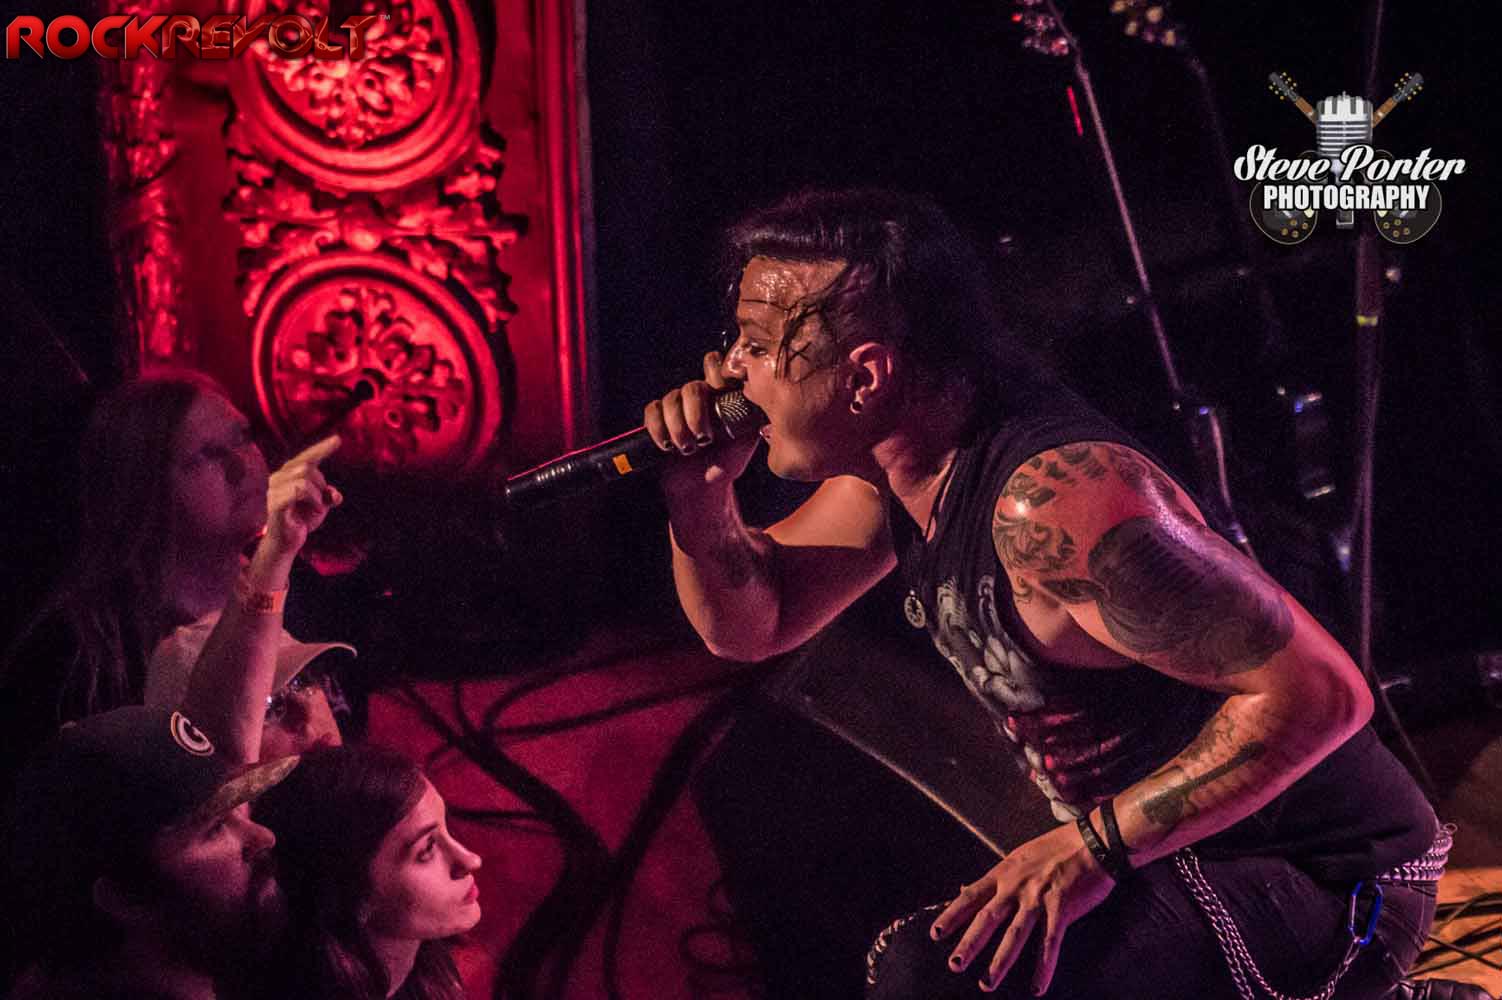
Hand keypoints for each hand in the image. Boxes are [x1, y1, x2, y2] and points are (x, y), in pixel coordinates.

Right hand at [256, 436, 342, 569]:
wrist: (288, 542)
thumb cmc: (302, 519)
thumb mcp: (321, 504)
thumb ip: (329, 495)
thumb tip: (335, 495)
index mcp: (289, 473)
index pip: (307, 456)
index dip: (322, 448)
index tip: (338, 439)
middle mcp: (278, 477)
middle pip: (308, 467)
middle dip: (321, 485)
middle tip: (320, 502)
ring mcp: (274, 489)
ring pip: (305, 479)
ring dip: (317, 495)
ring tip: (315, 509)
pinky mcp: (275, 502)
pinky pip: (298, 491)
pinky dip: (313, 500)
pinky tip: (315, 511)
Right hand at [643, 351, 760, 494]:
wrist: (701, 486)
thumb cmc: (726, 463)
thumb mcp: (744, 444)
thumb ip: (749, 424)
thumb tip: (757, 409)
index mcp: (721, 396)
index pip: (716, 368)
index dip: (716, 377)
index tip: (721, 397)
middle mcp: (699, 397)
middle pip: (692, 387)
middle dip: (695, 415)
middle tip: (703, 440)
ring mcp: (678, 406)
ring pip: (671, 400)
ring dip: (678, 427)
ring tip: (688, 449)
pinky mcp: (658, 418)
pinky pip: (653, 411)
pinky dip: (658, 429)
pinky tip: (667, 447)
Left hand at [930, 821, 1115, 994]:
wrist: (1093, 841)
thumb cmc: (1057, 848)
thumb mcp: (1018, 857)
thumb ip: (995, 878)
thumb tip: (965, 888)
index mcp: (1004, 872)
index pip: (971, 896)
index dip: (952, 915)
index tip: (936, 934)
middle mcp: (1017, 886)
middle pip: (987, 918)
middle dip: (969, 944)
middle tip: (955, 965)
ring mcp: (1039, 898)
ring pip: (1015, 934)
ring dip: (999, 962)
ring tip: (987, 984)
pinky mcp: (1062, 908)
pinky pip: (1050, 942)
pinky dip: (1044, 967)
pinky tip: (1037, 987)